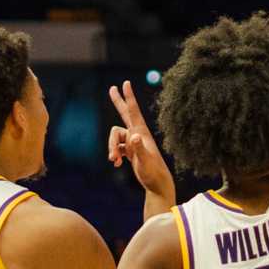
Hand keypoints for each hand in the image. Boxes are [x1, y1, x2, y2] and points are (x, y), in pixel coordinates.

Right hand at [107, 82, 174, 198]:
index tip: (125, 83)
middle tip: (112, 88)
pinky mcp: (131, 151)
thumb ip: (138, 148)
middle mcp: (137, 134)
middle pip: (124, 114)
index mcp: (141, 133)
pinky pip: (117, 148)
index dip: (128, 97)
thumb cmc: (153, 173)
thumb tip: (133, 136)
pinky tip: (116, 164)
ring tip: (113, 161)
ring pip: (115, 137)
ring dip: (111, 148)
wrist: (157, 185)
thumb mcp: (145, 161)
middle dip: (117, 102)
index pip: (133, 111)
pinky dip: (114, 154)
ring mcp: (133, 142)